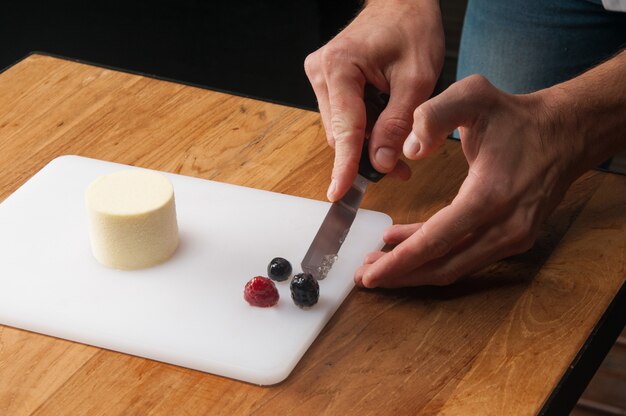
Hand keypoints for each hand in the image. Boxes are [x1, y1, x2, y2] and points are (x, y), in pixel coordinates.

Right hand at [304, 0, 443, 200]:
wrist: (402, 3)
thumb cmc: (412, 29)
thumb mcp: (417, 79)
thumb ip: (397, 123)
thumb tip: (380, 161)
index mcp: (340, 66)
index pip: (344, 128)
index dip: (344, 164)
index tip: (338, 193)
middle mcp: (321, 72)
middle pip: (341, 133)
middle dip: (367, 155)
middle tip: (400, 170)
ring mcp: (321, 77)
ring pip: (342, 129)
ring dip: (368, 144)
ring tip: (398, 147)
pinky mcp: (329, 82)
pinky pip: (344, 118)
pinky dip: (365, 130)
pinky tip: (385, 127)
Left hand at [355, 75, 582, 287]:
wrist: (564, 133)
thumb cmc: (515, 117)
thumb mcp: (473, 96)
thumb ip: (434, 115)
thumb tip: (409, 149)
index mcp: (491, 195)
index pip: (438, 240)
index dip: (401, 260)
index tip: (370, 273)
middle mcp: (506, 226)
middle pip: (444, 265)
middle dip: (402, 274)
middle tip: (366, 276)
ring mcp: (514, 238)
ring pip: (455, 266)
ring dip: (416, 270)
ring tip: (379, 265)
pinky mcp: (515, 239)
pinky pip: (467, 256)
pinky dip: (436, 255)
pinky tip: (407, 245)